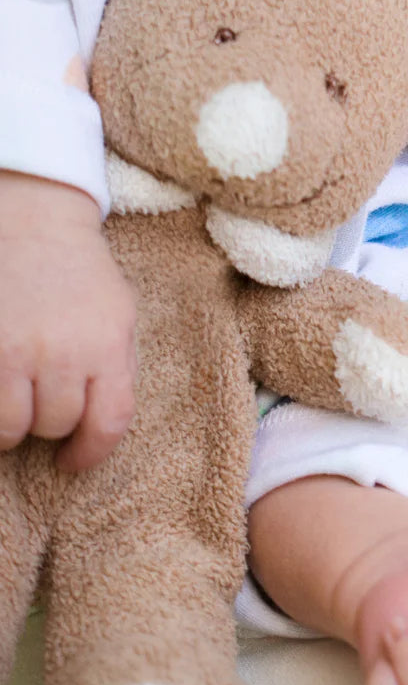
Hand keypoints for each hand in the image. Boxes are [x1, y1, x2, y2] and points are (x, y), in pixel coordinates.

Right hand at [0, 171, 136, 469]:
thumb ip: (118, 369)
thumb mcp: (120, 316)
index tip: (73, 462)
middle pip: (55, 425)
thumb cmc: (80, 275)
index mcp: (106, 345)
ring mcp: (9, 349)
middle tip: (41, 399)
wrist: (32, 222)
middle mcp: (59, 350)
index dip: (90, 453)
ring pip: (10, 426)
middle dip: (48, 422)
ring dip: (10, 421)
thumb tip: (101, 426)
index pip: (106, 424)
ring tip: (12, 394)